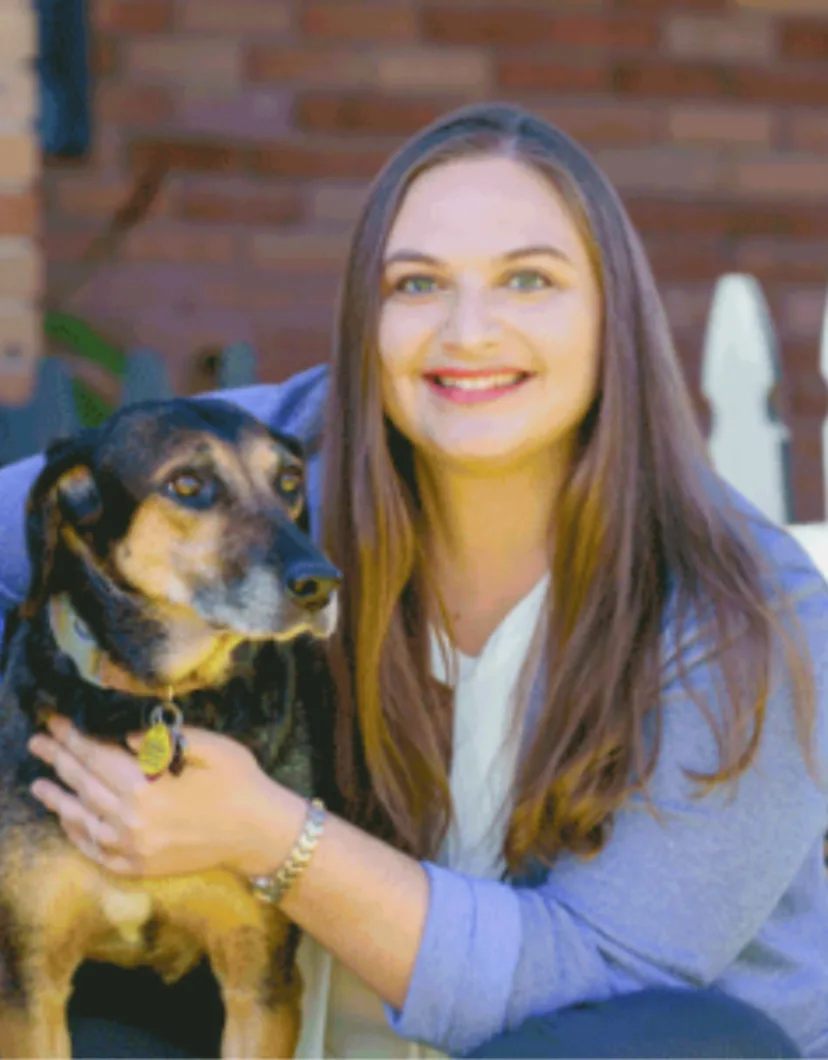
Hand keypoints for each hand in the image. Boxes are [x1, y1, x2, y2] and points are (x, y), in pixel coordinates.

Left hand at [27, 716, 297, 877]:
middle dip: (58, 760)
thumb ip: (165, 740)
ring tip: (39, 783)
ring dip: (58, 799)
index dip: (72, 737)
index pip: (97, 756)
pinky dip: (78, 835)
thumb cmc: (240, 781)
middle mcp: (132, 821)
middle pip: (84, 785)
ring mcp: (133, 849)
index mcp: (147, 787)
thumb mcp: (212, 746)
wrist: (260, 833)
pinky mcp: (140, 868)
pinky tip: (69, 821)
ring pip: (83, 820)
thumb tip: (125, 737)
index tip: (54, 722)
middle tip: (38, 742)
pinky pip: (96, 852)